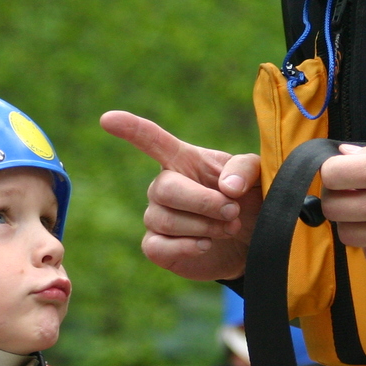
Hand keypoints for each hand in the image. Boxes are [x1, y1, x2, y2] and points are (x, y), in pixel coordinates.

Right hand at [99, 111, 260, 280]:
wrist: (254, 243)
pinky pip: (156, 246)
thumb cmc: (250, 201)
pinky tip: (206, 245)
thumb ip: (245, 169)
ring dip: (203, 226)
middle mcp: (164, 186)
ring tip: (229, 227)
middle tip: (233, 211)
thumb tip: (227, 186)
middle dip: (202, 202)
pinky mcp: (158, 247)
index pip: (151, 140)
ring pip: (164, 219)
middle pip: (164, 188)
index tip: (108, 118)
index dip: (131, 129)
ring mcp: (157, 217)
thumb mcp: (257, 176)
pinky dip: (186, 246)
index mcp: (183, 160)